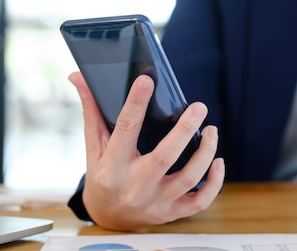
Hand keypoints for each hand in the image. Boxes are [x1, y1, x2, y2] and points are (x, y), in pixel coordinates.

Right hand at [68, 71, 224, 230]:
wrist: (109, 218)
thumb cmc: (103, 175)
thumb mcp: (94, 145)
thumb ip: (92, 111)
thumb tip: (78, 77)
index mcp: (111, 167)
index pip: (125, 130)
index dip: (136, 103)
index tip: (147, 79)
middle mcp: (134, 186)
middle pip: (165, 157)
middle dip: (185, 130)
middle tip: (199, 107)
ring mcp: (155, 202)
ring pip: (188, 178)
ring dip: (205, 152)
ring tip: (211, 129)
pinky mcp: (171, 213)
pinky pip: (200, 201)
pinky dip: (214, 182)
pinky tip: (217, 161)